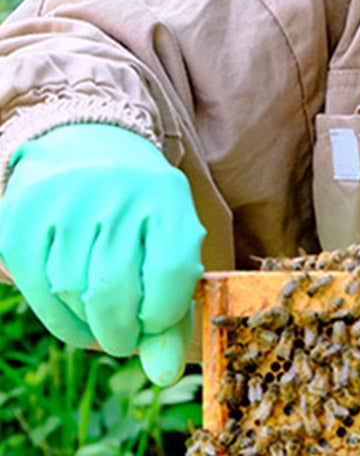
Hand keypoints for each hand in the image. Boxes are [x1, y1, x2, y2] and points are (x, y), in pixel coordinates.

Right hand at [0, 123, 204, 384]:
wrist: (86, 148)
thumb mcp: (169, 240)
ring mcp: (65, 201)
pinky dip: (59, 319)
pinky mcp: (22, 219)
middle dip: (121, 332)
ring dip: (89, 324)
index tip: (155, 322)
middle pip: (114, 291)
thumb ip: (174, 308)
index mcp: (166, 194)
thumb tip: (164, 374)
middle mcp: (116, 191)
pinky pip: (37, 291)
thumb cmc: (138, 211)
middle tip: (124, 338)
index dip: (164, 315)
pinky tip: (74, 314)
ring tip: (101, 315)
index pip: (172, 273)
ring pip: (73, 294)